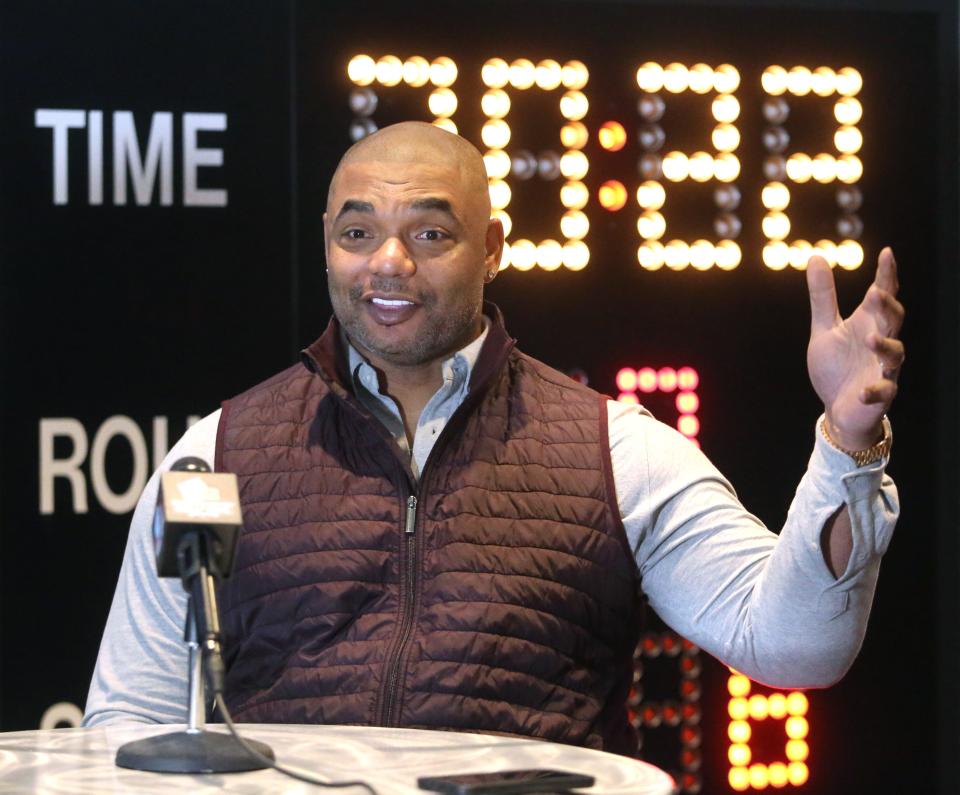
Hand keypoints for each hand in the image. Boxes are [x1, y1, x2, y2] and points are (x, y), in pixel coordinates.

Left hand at [806, 247, 903, 449]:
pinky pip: (883, 392)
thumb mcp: (824, 328)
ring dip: (884, 346)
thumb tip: (816, 256)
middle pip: (893, 320)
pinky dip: (874, 390)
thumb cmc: (836, 366)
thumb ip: (823, 296)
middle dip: (887, 308)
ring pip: (894, 354)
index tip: (887, 253)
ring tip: (870, 339)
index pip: (882, 294)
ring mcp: (883, 369)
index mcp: (868, 323)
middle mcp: (880, 342)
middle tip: (876, 294)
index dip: (886, 275)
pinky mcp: (879, 395)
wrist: (838, 407)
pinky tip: (862, 391)